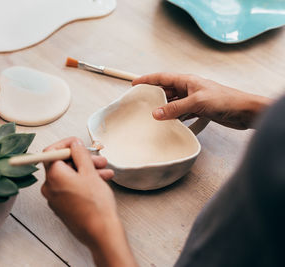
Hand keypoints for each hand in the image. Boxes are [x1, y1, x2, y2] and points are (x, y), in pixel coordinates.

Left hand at [41, 137, 136, 266]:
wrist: (100, 233)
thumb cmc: (95, 205)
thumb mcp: (89, 172)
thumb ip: (80, 154)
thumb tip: (74, 144)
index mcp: (53, 176)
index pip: (51, 152)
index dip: (66, 144)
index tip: (77, 143)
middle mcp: (49, 187)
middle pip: (62, 164)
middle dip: (81, 159)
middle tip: (98, 159)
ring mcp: (55, 199)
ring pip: (69, 176)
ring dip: (86, 170)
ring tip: (105, 171)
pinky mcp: (62, 207)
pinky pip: (70, 188)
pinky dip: (83, 182)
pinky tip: (99, 181)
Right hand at [133, 73, 271, 129]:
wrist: (244, 111)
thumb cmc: (225, 100)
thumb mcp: (196, 102)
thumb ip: (175, 108)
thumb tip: (156, 113)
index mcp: (187, 80)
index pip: (162, 77)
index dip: (148, 80)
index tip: (135, 84)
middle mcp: (189, 88)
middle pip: (166, 90)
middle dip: (154, 95)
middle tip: (141, 101)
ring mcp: (194, 99)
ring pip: (173, 102)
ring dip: (164, 107)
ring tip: (152, 114)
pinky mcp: (199, 109)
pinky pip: (181, 112)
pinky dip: (175, 116)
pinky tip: (169, 122)